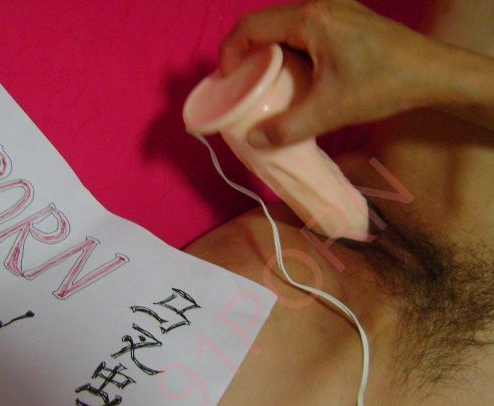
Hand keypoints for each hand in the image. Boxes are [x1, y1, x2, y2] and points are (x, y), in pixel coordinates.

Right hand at [219, 0, 447, 146]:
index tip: (225, 78)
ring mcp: (335, 10)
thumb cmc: (383, 85)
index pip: (252, 26)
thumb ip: (288, 127)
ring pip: (285, 27)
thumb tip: (254, 140)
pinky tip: (295, 77)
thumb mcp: (331, 111)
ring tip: (265, 83)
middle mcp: (319, 6)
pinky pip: (304, 30)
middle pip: (266, 23)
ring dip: (269, 52)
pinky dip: (290, 51)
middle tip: (241, 83)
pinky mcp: (346, 20)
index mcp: (310, 19)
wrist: (434, 73)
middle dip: (247, 53)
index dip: (230, 51)